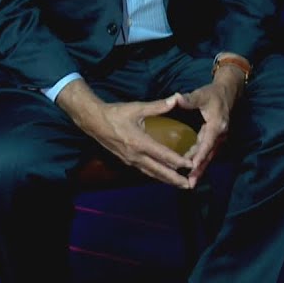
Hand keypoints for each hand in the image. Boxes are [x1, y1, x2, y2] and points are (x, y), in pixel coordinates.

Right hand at [74, 91, 194, 188]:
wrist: (93, 122)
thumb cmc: (115, 114)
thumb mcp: (137, 108)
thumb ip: (158, 106)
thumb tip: (176, 98)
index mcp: (139, 142)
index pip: (162, 155)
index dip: (177, 162)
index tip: (190, 166)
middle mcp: (135, 155)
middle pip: (158, 171)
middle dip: (174, 179)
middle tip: (189, 185)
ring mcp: (130, 160)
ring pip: (151, 173)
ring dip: (166, 180)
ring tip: (180, 185)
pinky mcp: (126, 160)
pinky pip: (144, 171)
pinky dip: (156, 175)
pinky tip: (163, 176)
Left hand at [172, 71, 240, 187]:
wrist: (228, 93)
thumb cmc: (213, 94)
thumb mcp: (201, 95)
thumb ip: (189, 99)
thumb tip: (176, 98)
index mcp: (217, 125)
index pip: (207, 143)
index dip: (200, 155)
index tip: (191, 166)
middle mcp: (220, 135)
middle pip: (208, 155)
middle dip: (199, 169)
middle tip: (189, 183)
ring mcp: (220, 139)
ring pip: (209, 157)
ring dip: (200, 170)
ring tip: (190, 183)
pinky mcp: (217, 141)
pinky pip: (208, 154)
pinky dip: (201, 163)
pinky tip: (192, 172)